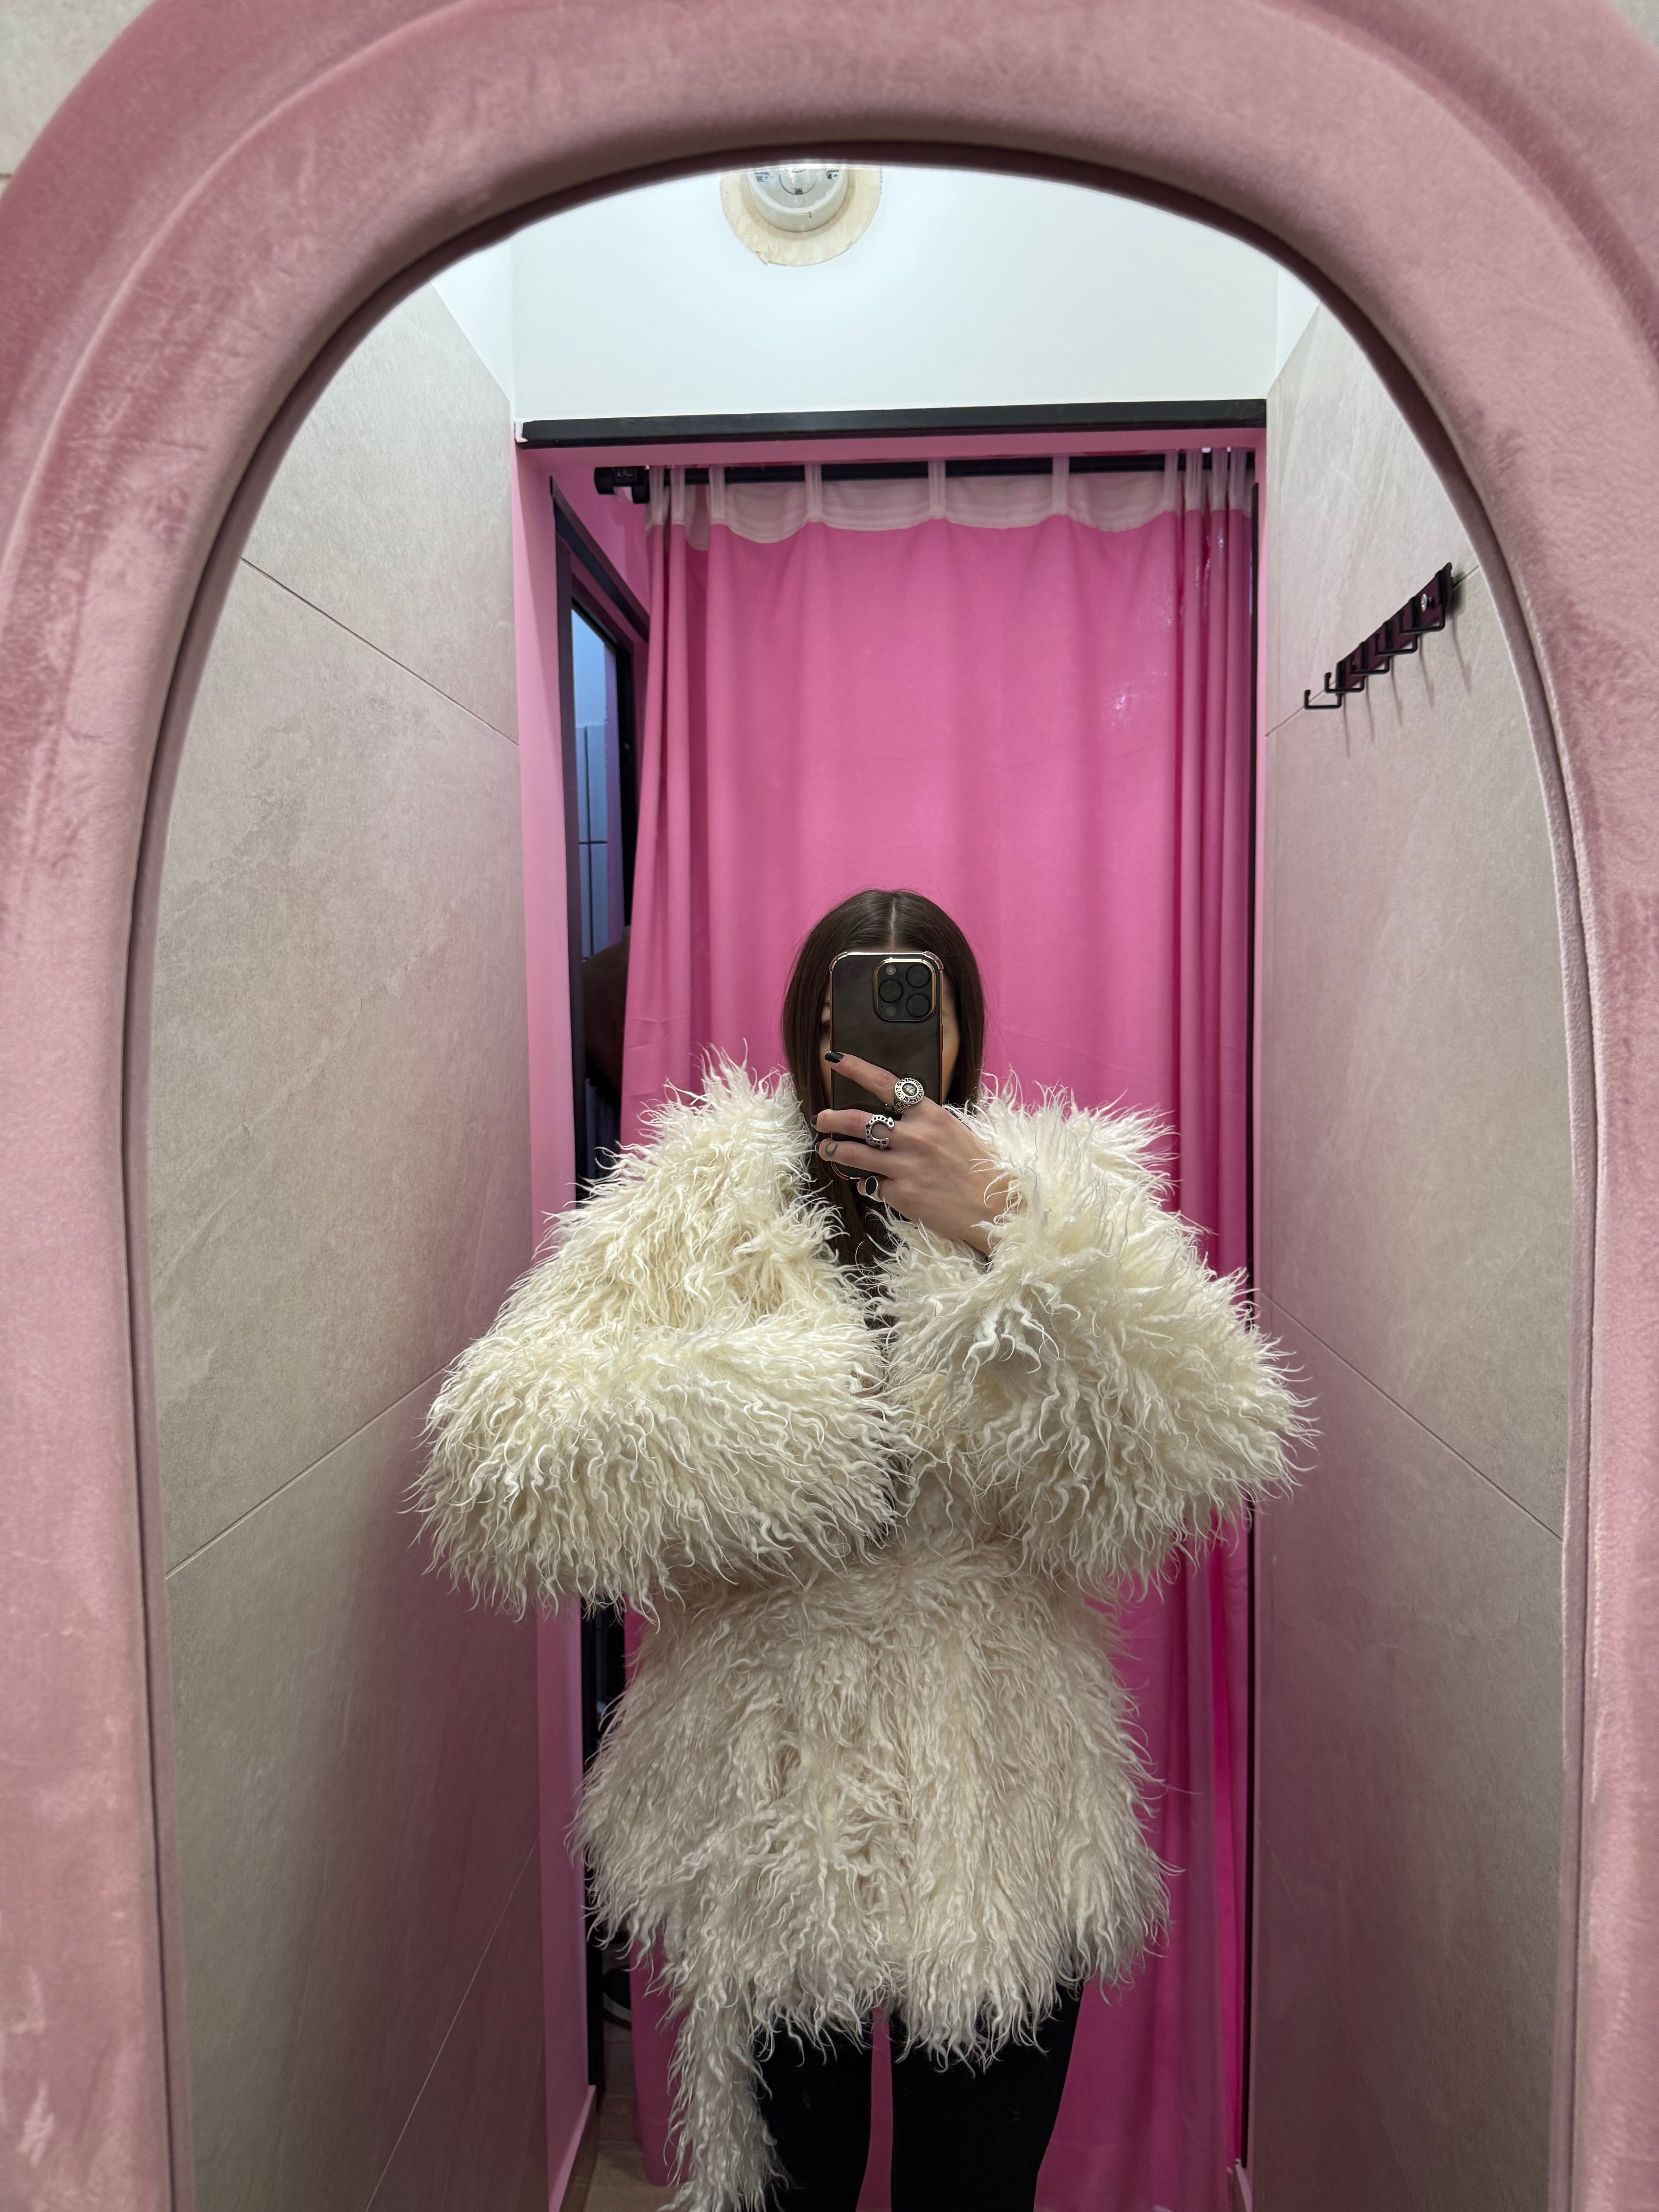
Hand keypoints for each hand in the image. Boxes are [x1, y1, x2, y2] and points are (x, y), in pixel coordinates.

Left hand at [815, 1053, 1010, 1253]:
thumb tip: (891, 1119)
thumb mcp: (953, 1132)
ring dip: (833, 1151)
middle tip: (821, 1119)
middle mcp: (916, 1137)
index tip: (834, 1060)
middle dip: (831, 1118)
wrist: (997, 1206)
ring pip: (853, 1154)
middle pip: (858, 1120)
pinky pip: (873, 1185)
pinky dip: (868, 1185)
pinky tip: (873, 1186)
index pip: (887, 1084)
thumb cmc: (977, 1167)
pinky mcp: (903, 1194)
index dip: (856, 1069)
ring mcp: (907, 1166)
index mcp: (930, 1115)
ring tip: (826, 1150)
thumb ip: (922, 1123)